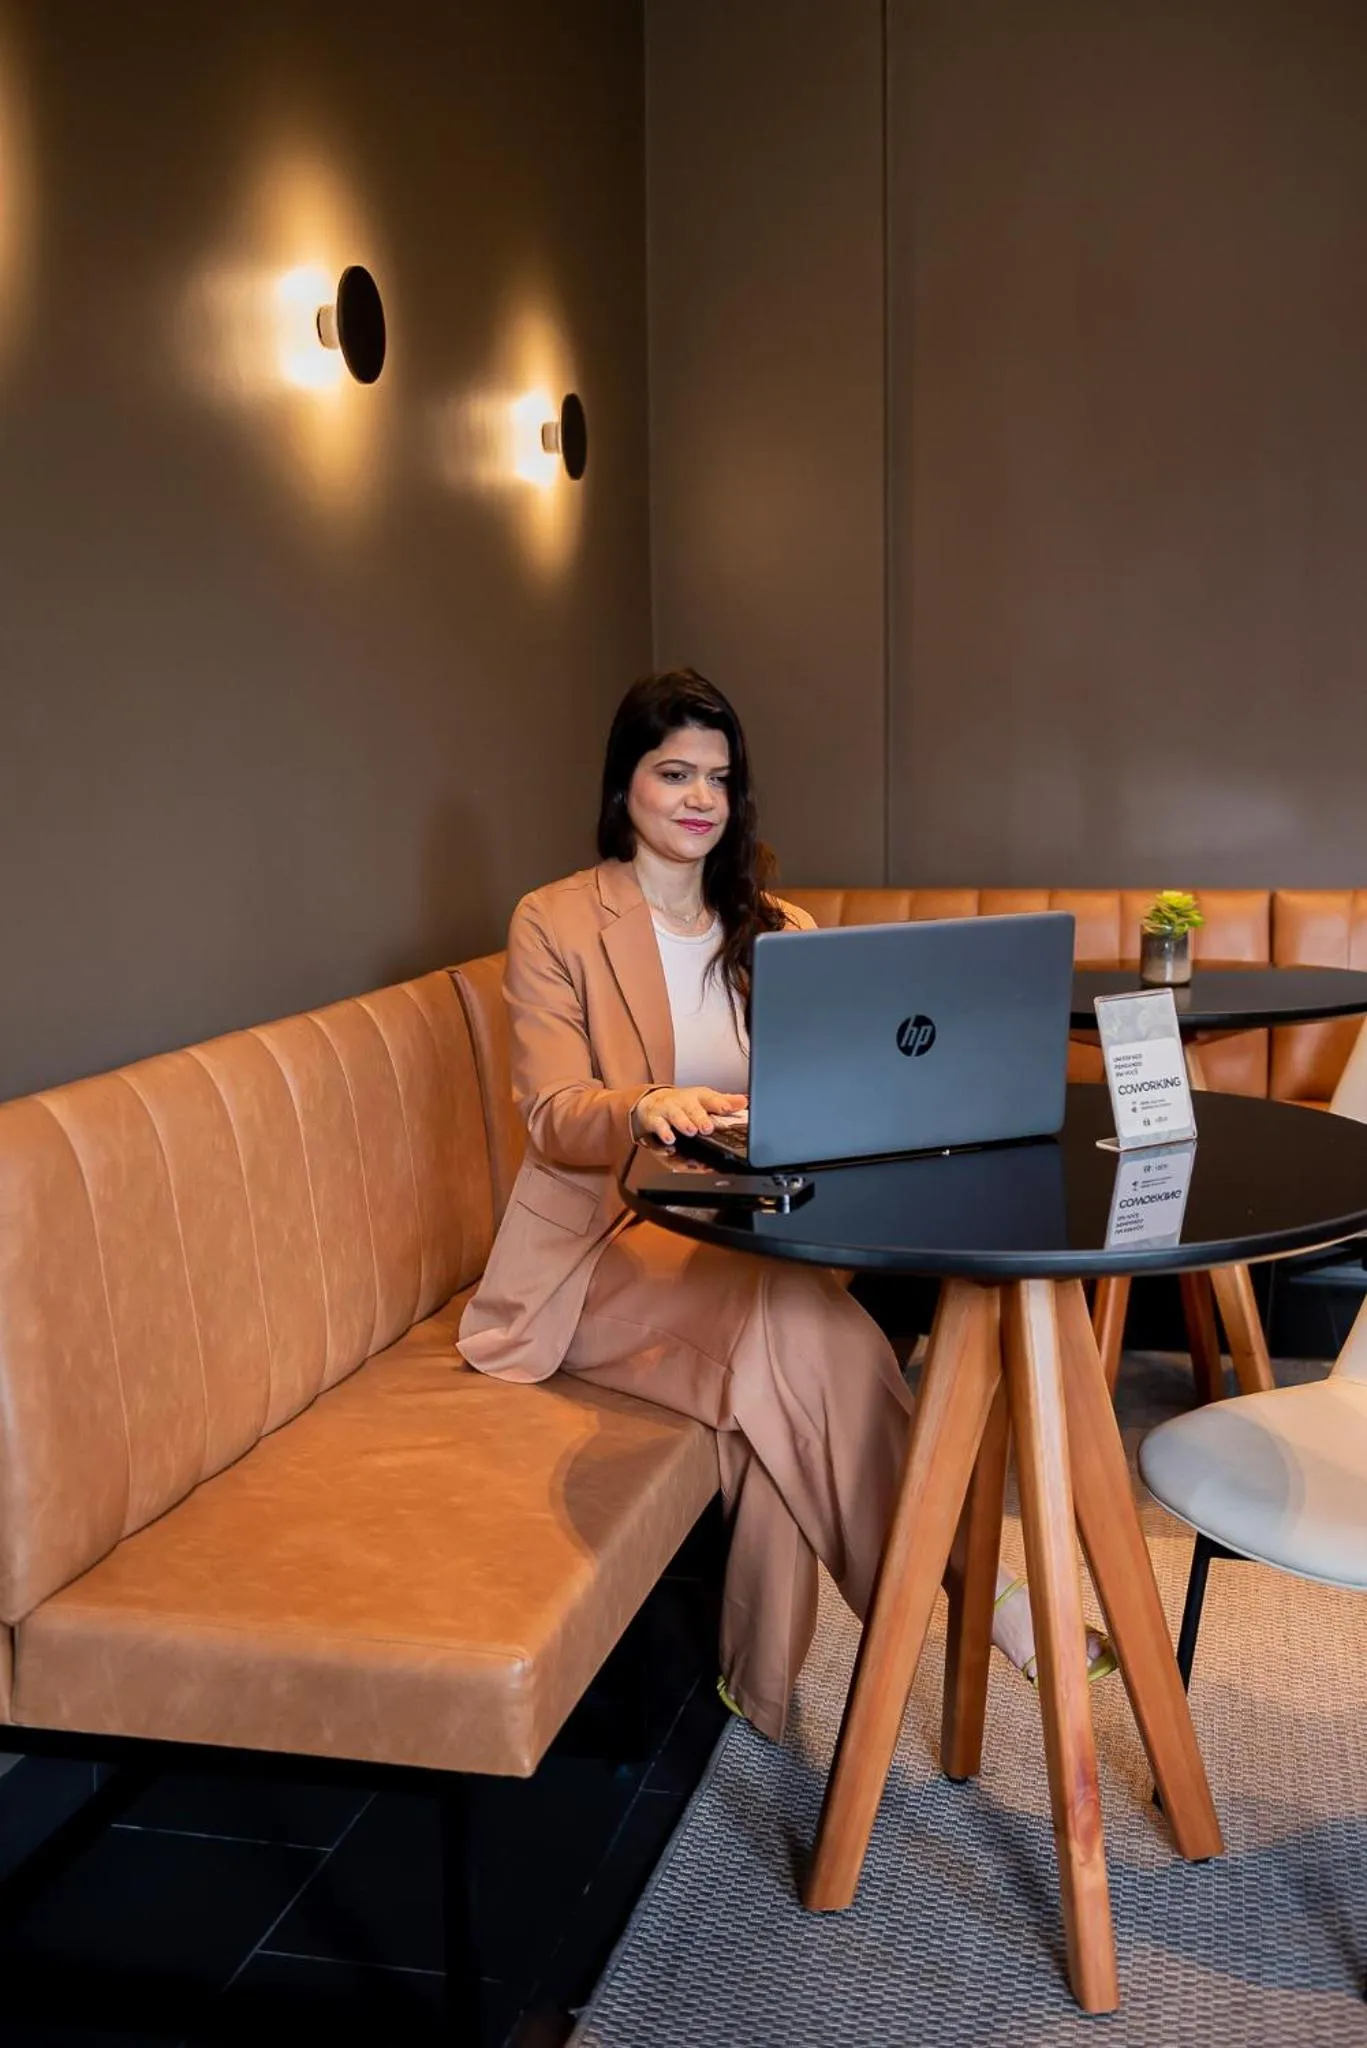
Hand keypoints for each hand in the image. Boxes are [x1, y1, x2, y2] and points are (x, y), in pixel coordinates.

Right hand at [632, 1086, 746, 1145]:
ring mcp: (668, 1110)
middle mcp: (683, 1102)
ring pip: (675, 1116)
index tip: (727, 1109)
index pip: (710, 1098)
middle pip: (692, 1108)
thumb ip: (725, 1102)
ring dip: (683, 1123)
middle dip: (699, 1117)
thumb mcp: (704, 1100)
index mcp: (698, 1097)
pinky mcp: (655, 1120)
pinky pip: (658, 1127)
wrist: (653, 1102)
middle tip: (707, 1127)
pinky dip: (664, 1135)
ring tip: (690, 1131)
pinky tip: (670, 1142)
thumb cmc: (683, 1103)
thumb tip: (744, 1101)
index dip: (719, 1104)